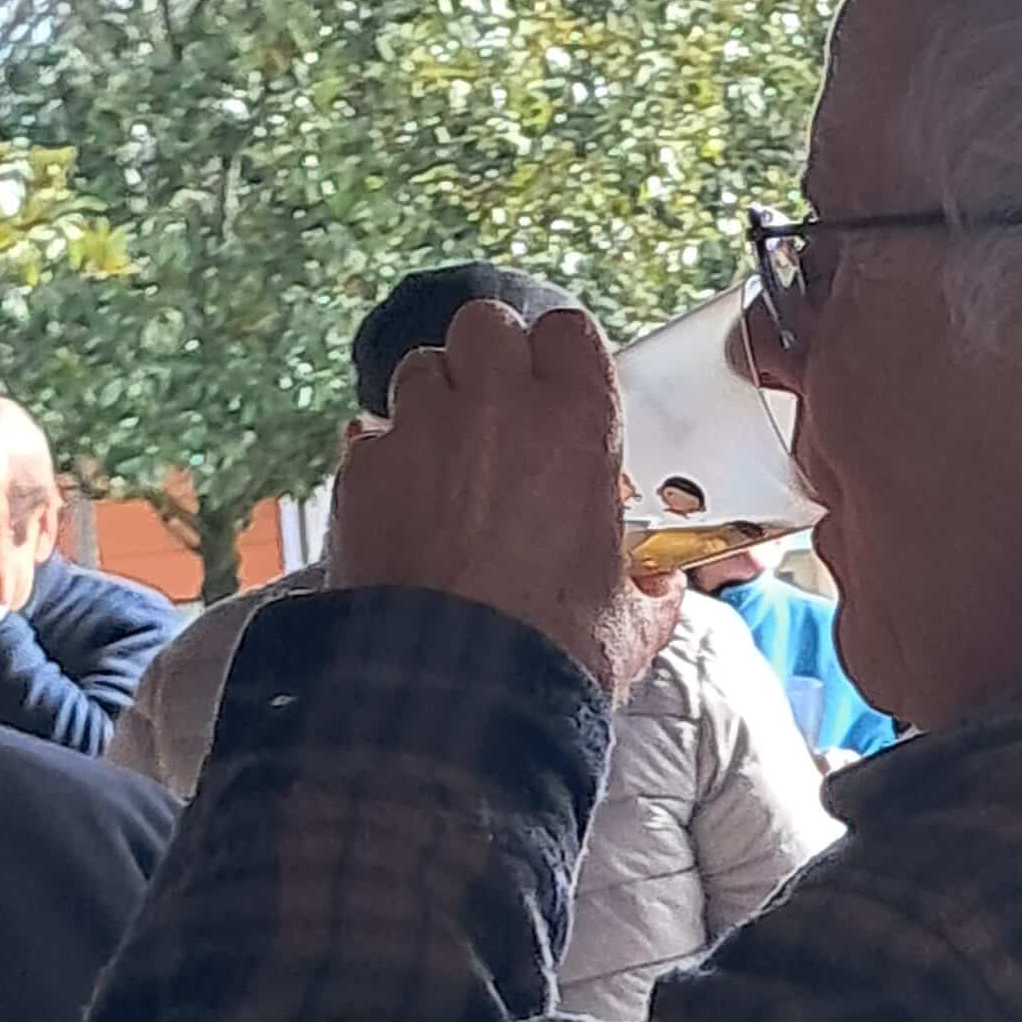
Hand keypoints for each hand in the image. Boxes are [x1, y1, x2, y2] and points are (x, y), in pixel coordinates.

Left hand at [326, 300, 681, 697]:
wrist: (454, 697)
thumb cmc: (551, 655)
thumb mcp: (633, 621)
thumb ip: (650, 586)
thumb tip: (660, 587)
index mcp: (577, 425)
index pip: (568, 330)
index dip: (561, 359)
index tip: (560, 393)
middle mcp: (496, 408)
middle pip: (485, 325)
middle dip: (489, 360)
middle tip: (498, 416)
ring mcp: (421, 432)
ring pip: (420, 369)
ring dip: (434, 402)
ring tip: (447, 460)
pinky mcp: (362, 470)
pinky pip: (371, 435)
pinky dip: (385, 459)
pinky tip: (402, 505)